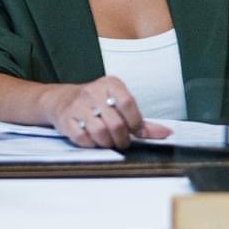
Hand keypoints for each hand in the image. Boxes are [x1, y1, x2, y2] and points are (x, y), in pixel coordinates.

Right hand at [40, 76, 172, 149]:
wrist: (63, 100)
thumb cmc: (98, 103)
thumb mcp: (119, 104)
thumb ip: (142, 121)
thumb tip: (166, 133)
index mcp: (111, 84)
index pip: (128, 104)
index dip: (136, 123)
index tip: (138, 133)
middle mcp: (93, 91)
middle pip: (115, 123)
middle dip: (122, 139)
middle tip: (122, 142)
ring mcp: (78, 105)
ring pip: (100, 132)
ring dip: (107, 143)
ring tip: (108, 141)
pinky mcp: (67, 119)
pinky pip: (83, 139)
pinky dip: (91, 144)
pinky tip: (93, 139)